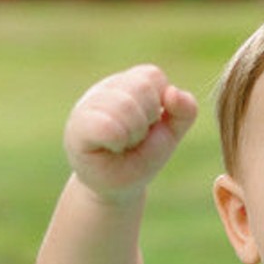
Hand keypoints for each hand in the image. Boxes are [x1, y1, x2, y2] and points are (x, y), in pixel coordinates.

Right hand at [64, 64, 198, 202]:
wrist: (117, 188)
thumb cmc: (141, 157)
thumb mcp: (170, 133)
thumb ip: (185, 111)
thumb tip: (174, 92)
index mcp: (129, 84)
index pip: (153, 76)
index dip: (159, 105)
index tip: (149, 125)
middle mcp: (106, 89)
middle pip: (142, 88)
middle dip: (148, 120)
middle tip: (135, 139)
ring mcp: (88, 106)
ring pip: (126, 104)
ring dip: (134, 133)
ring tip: (124, 145)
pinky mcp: (78, 128)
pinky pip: (105, 126)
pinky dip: (118, 139)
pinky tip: (113, 147)